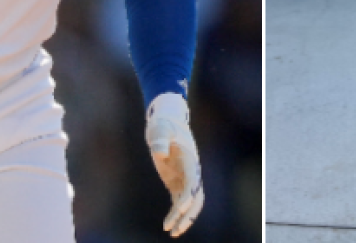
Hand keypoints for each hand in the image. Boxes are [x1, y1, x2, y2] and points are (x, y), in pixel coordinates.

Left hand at [146, 93, 203, 236]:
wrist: (167, 123)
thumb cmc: (164, 126)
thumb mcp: (160, 129)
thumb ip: (160, 139)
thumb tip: (159, 152)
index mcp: (190, 160)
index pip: (193, 181)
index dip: (188, 195)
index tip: (180, 207)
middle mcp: (192, 172)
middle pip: (196, 198)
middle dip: (188, 215)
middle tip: (176, 229)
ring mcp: (185, 178)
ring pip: (190, 204)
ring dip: (184, 219)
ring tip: (173, 233)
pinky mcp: (177, 183)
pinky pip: (179, 202)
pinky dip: (176, 214)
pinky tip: (168, 226)